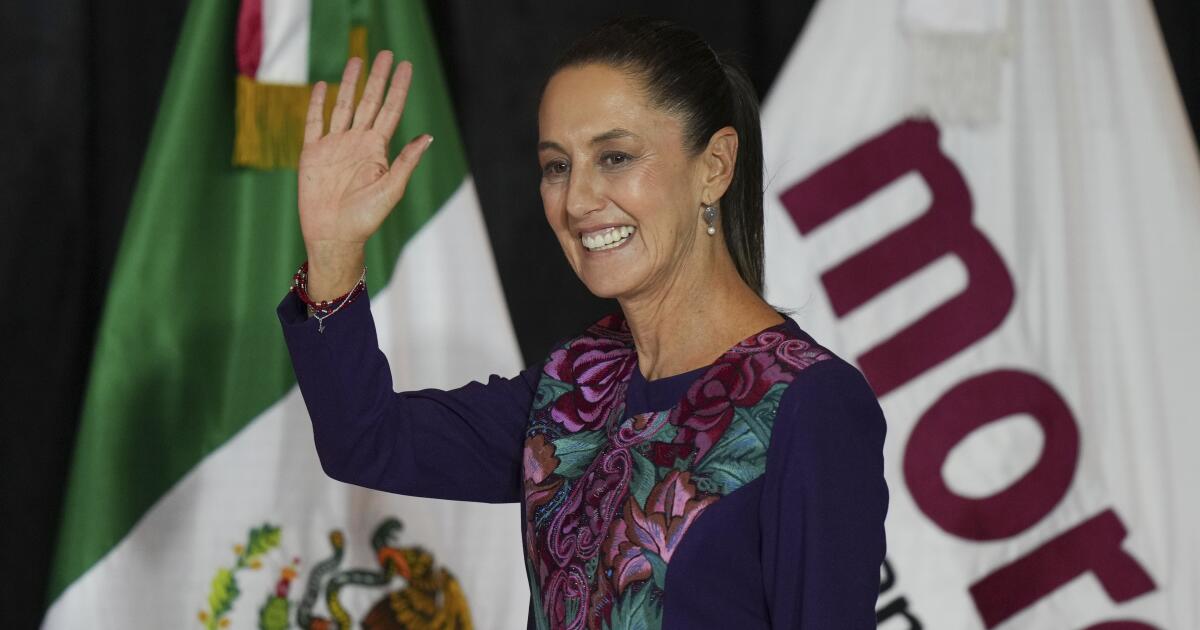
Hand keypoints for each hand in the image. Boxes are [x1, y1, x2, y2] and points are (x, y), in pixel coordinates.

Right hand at [298, 51, 433, 299]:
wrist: (333, 236)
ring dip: (349, 83)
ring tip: (357, 60)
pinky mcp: (312, 153)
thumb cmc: (366, 218)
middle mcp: (357, 143)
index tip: (407, 66)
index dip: (399, 88)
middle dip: (378, 78)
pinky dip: (318, 104)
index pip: (391, 110)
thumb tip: (428, 137)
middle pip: (369, 101)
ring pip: (343, 106)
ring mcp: (334, 146)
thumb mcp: (391, 189)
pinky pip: (314, 123)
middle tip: (386, 53)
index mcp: (377, 150)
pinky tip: (324, 86)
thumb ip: (406, 162)